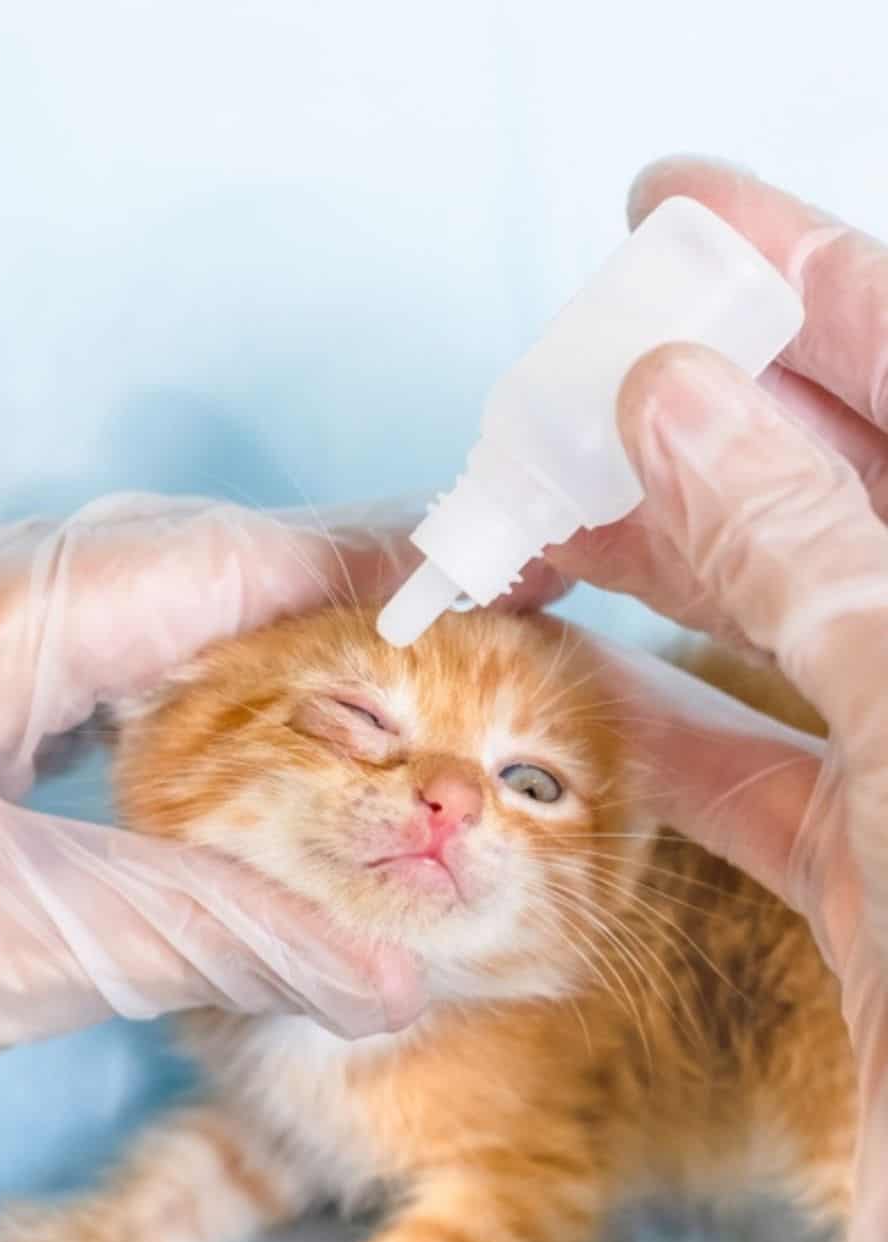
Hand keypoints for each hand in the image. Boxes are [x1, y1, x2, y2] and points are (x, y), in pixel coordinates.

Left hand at [0, 493, 422, 1104]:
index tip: (486, 574)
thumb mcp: (4, 948)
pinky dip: (160, 702)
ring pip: (119, 617)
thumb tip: (389, 979)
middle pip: (177, 568)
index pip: (212, 564)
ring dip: (244, 649)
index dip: (362, 565)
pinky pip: (63, 672)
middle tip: (456, 631)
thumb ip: (210, 939)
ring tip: (368, 683)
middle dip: (322, 596)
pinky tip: (212, 740)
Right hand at [545, 157, 887, 1241]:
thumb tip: (681, 401)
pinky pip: (764, 768)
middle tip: (558, 390)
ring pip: (795, 622)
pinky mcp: (882, 884)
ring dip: (660, 568)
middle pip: (848, 487)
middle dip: (701, 419)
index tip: (673, 206)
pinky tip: (580, 688)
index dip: (805, 272)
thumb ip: (816, 562)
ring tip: (539, 520)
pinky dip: (663, 723)